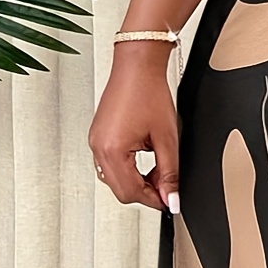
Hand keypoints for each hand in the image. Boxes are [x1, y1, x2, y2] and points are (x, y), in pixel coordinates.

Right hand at [88, 43, 179, 212]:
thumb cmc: (149, 93)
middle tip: (167, 186)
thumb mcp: (167, 138)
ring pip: (115, 179)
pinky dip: (129, 169)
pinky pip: (111, 164)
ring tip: (159, 170)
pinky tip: (146, 161)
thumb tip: (171, 198)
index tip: (170, 200)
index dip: (153, 200)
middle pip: (120, 190)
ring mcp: (95, 142)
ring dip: (137, 181)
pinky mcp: (99, 137)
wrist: (137, 67)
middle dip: (145, 192)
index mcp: (111, 150)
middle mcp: (98, 149)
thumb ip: (170, 173)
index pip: (130, 193)